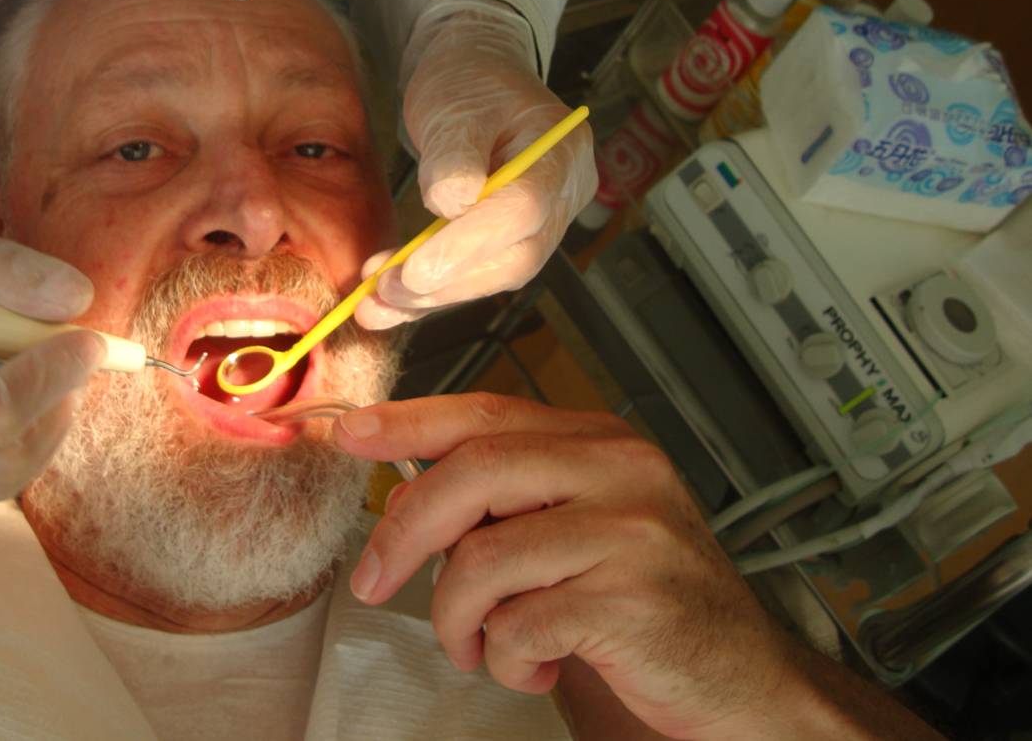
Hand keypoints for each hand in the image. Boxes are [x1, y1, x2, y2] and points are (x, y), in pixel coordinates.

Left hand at [333, 395, 813, 739]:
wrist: (742, 678)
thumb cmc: (647, 602)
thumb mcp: (578, 528)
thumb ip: (506, 499)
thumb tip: (403, 489)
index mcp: (601, 442)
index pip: (487, 412)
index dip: (408, 421)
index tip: (350, 432)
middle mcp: (622, 472)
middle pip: (473, 473)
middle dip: (404, 532)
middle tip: (374, 581)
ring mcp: (632, 533)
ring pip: (483, 559)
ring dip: (457, 618)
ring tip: (482, 646)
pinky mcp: (632, 601)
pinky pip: (518, 626)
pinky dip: (506, 661)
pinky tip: (536, 667)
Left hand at [356, 5, 594, 328]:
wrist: (472, 78)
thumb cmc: (468, 82)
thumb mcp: (455, 103)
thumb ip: (455, 153)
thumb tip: (451, 205)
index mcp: (559, 152)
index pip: (524, 209)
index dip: (470, 244)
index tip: (416, 269)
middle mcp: (562, 195)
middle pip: (515, 256)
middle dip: (446, 282)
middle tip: (384, 290)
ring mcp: (542, 224)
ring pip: (493, 275)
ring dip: (431, 296)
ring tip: (373, 303)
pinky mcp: (508, 241)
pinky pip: (474, 275)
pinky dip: (429, 294)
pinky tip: (386, 306)